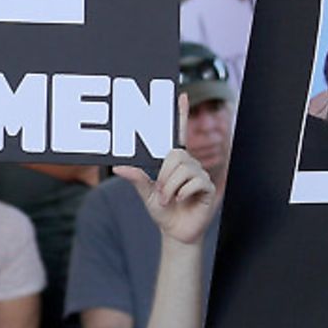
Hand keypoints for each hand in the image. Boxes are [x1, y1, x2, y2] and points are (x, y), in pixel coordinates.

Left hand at [112, 97, 218, 245]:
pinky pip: (195, 181)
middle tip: (159, 193)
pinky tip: (182, 200)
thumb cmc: (162, 211)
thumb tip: (119, 166)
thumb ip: (136, 178)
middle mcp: (189, 164)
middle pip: (176, 155)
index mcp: (174, 162)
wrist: (176, 232)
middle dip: (164, 175)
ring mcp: (200, 174)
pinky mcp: (208, 186)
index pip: (179, 134)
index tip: (181, 95)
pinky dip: (183, 192)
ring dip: (170, 187)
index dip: (180, 114)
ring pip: (183, 169)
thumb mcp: (145, 194)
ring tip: (167, 200)